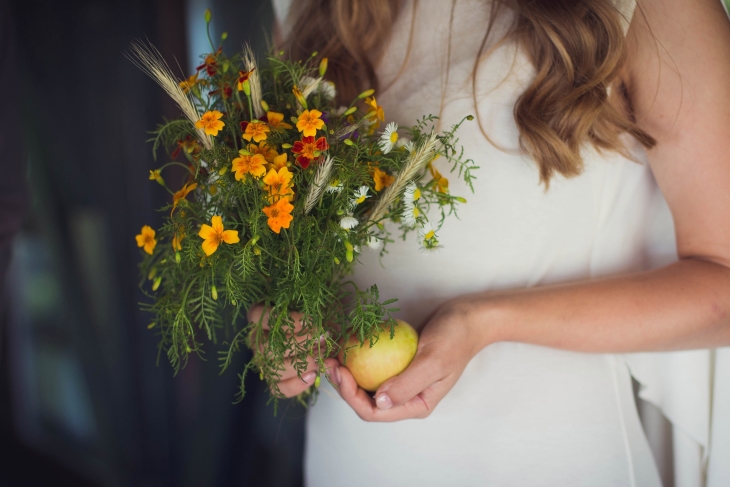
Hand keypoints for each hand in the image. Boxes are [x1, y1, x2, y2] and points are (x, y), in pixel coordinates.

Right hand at [248, 304, 338, 397]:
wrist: (325, 330)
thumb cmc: (316, 309)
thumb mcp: (313, 299)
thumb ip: (308, 296)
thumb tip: (313, 309)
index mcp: (259, 314)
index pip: (258, 316)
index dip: (285, 320)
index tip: (312, 320)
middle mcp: (257, 339)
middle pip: (267, 346)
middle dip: (299, 344)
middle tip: (323, 338)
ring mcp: (265, 361)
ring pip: (272, 369)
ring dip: (300, 364)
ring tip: (321, 358)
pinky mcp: (276, 379)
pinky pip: (280, 388)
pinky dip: (297, 384)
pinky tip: (314, 375)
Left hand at [331, 300, 481, 420]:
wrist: (468, 318)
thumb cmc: (455, 338)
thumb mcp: (433, 361)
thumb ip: (407, 384)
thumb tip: (379, 402)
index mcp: (416, 404)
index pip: (375, 412)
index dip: (352, 396)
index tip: (340, 372)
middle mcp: (406, 397)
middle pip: (366, 401)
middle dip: (344, 386)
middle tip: (329, 362)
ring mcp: (401, 381)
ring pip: (366, 384)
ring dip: (348, 372)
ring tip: (332, 355)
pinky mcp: (397, 364)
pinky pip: (372, 366)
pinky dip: (358, 359)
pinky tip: (346, 345)